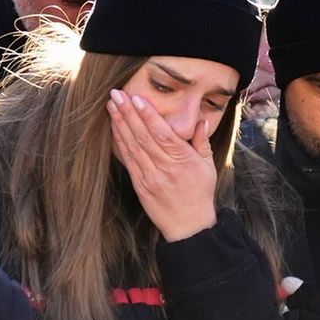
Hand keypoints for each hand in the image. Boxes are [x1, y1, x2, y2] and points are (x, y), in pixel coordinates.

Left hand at [107, 89, 218, 241]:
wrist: (189, 226)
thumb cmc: (200, 194)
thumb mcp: (208, 167)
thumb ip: (202, 143)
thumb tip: (200, 121)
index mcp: (182, 161)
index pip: (162, 133)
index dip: (148, 115)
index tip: (136, 98)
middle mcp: (164, 168)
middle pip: (143, 136)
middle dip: (128, 113)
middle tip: (116, 93)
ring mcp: (150, 177)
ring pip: (132, 146)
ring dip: (119, 124)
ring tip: (111, 105)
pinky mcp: (140, 185)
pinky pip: (128, 160)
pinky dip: (119, 142)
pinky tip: (114, 128)